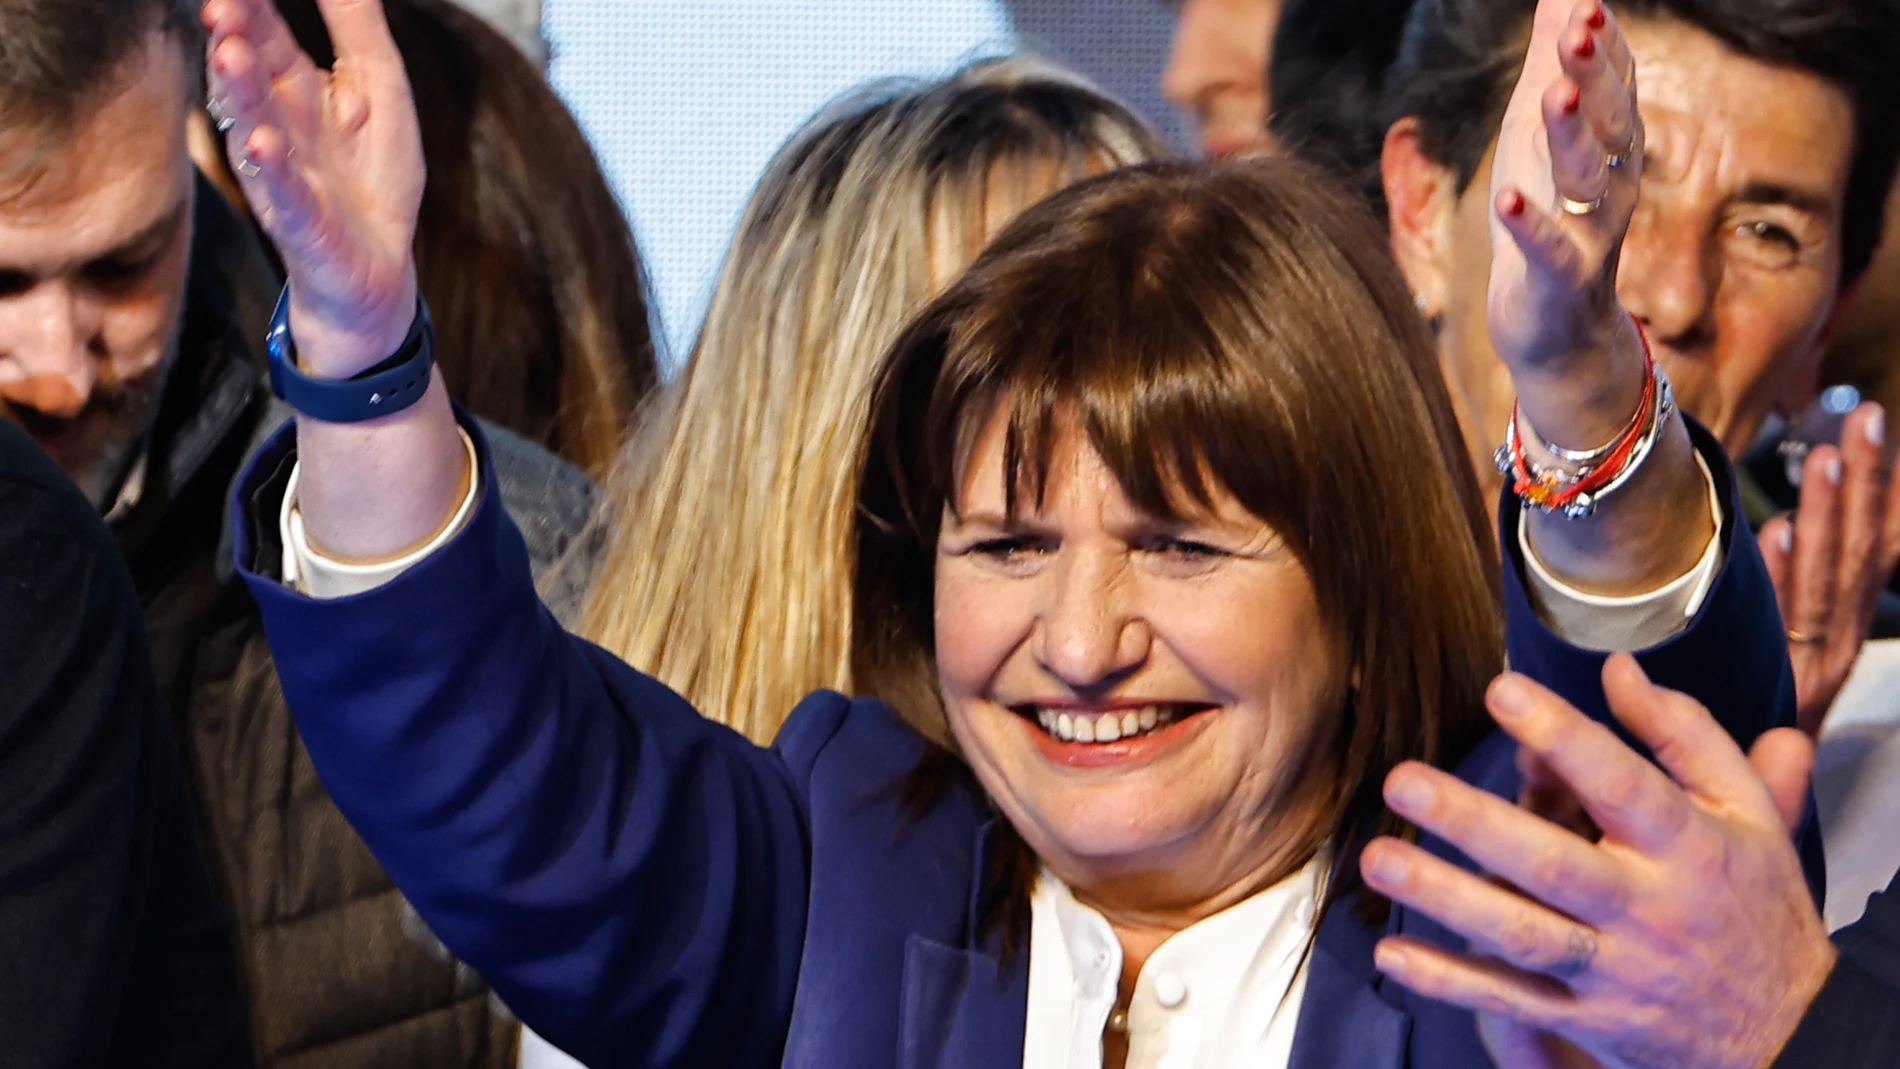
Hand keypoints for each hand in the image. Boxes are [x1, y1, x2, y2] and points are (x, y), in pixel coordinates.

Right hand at [202, 0, 421, 373]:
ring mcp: (281, 172)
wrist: (377, 269)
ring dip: (239, 92)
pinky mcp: (300, 221)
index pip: (264, 31)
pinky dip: (272, 168)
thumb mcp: (382, 89)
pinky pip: (282, 191)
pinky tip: (263, 143)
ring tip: (229, 52)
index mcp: (293, 86)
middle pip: (248, 73)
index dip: (248, 3)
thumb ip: (357, 26)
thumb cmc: (375, 173)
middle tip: (221, 3)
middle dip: (232, 38)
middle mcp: (275, 122)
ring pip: (253, 126)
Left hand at [1359, 656, 1834, 1068]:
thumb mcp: (1748, 813)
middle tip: (1403, 782)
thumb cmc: (1756, 904)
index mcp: (1688, 846)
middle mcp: (1649, 908)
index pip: (1624, 785)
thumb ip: (1684, 735)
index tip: (1502, 691)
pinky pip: (1514, 1003)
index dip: (1565, 738)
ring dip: (1447, 900)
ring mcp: (1616, 970)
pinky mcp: (1591, 1020)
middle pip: (1555, 864)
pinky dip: (1452, 983)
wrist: (1801, 1034)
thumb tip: (1618, 669)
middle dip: (1477, 824)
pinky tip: (1393, 954)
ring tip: (1378, 862)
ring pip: (1524, 934)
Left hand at [1488, 0, 1645, 450]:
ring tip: (1554, 95)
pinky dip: (1530, 224)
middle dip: (1596, 76)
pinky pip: (1549, 250)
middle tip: (1578, 31)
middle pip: (1611, 123)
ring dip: (1572, 137)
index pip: (1616, 85)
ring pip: (1588, 180)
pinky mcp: (1560, 281)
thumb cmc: (1544, 216)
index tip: (1586, 2)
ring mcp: (1589, 235)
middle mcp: (1611, 185)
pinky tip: (1508, 198)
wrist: (1555, 330)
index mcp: (1610, 147)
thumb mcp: (1537, 135)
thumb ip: (1550, 64)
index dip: (1604, 44)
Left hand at [1759, 402, 1899, 734]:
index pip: (1870, 551)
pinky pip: (1784, 628)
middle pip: (1859, 554)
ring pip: (1828, 582)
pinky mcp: (1784, 692)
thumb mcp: (1778, 648)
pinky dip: (1785, 580)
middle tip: (1863, 419)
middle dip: (1865, 484)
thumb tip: (1780, 529)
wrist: (1746, 814)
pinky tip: (1781, 537)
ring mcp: (1813, 669)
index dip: (1877, 494)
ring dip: (1830, 516)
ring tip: (1825, 458)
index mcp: (1841, 633)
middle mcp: (1836, 647)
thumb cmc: (1752, 723)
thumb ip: (1784, 592)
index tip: (1871, 435)